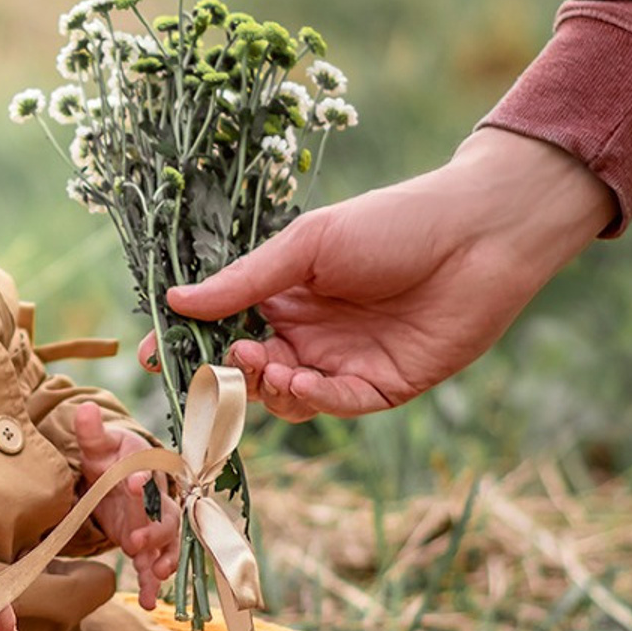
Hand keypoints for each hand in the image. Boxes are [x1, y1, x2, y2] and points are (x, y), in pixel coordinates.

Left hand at [73, 403, 179, 607]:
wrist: (116, 476)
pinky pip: (154, 563)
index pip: (149, 470)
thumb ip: (90, 431)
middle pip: (166, 514)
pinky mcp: (146, 544)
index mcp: (146, 467)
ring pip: (167, 543)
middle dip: (154, 529)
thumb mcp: (97, 444)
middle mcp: (157, 497)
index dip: (142, 478)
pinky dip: (153, 582)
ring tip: (156, 576)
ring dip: (162, 559)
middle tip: (135, 541)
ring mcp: (154, 523)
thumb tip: (84, 408)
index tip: (131, 484)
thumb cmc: (108, 456)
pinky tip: (150, 601)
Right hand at [148, 130, 614, 420]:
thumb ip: (243, 280)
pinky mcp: (379, 388)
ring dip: (264, 389)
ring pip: (282, 398)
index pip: (219, 327)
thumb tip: (174, 300)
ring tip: (264, 366)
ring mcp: (340, 364)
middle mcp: (305, 334)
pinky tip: (300, 380)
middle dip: (224, 373)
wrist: (479, 235)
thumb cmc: (391, 224)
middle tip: (220, 363)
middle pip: (245, 370)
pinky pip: (332, 406)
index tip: (151, 354)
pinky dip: (310, 399)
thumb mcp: (306, 246)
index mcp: (282, 295)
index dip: (184, 343)